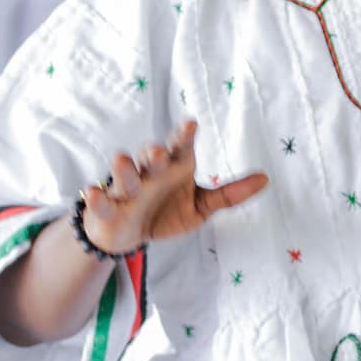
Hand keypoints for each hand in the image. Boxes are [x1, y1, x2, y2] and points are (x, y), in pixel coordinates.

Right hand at [82, 120, 267, 253]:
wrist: (130, 235)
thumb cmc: (166, 212)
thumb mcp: (200, 207)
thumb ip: (229, 194)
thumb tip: (265, 179)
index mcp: (173, 168)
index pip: (179, 147)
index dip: (184, 136)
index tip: (191, 125)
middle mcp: (148, 173)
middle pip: (149, 156)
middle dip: (152, 152)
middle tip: (159, 152)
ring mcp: (125, 189)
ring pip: (123, 174)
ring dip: (123, 168)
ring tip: (124, 162)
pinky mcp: (106, 208)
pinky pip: (99, 201)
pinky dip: (96, 197)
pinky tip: (96, 192)